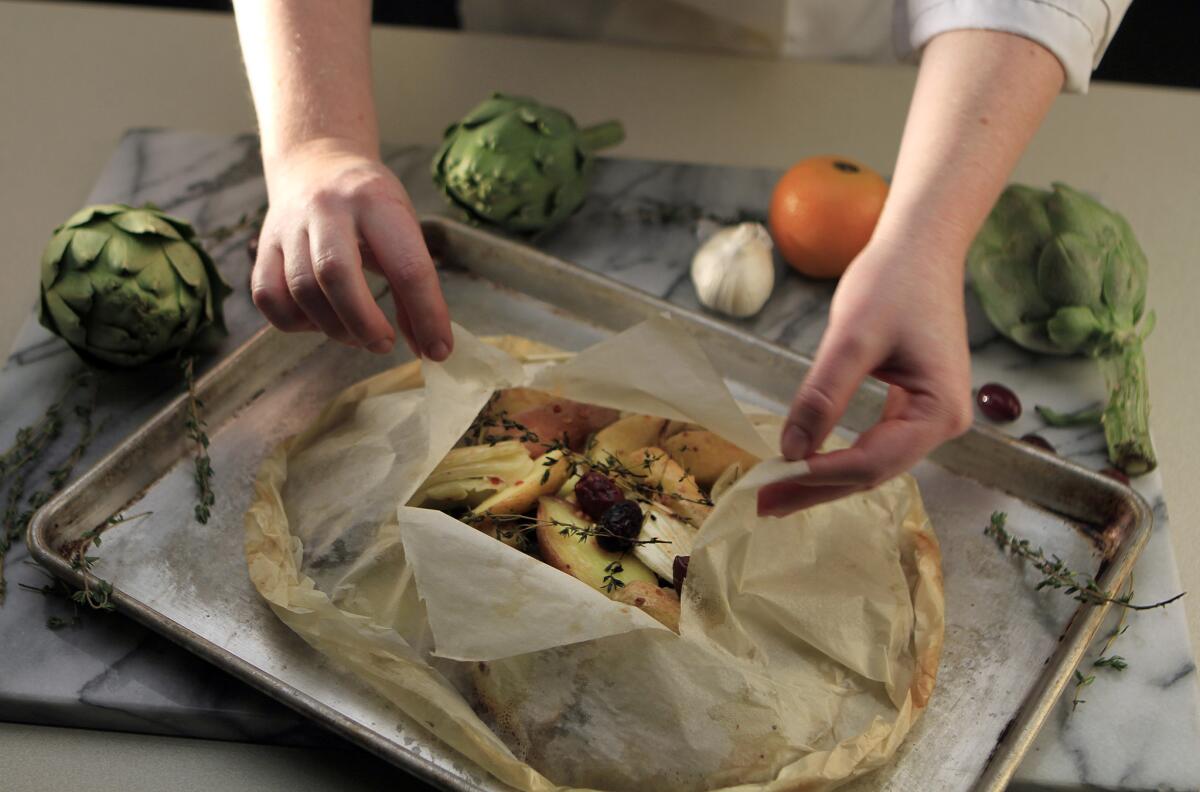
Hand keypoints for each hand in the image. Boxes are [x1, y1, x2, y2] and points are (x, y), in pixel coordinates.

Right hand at [252, 137, 452, 359]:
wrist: (315, 162)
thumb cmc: (370, 204)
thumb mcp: (403, 229)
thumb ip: (415, 286)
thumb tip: (430, 347)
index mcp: (376, 201)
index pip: (407, 266)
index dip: (427, 315)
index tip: (438, 349)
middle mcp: (328, 208)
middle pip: (337, 274)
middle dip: (365, 322)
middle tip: (384, 344)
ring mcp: (289, 226)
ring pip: (301, 290)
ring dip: (335, 327)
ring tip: (358, 335)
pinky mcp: (263, 246)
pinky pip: (268, 297)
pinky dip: (295, 321)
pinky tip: (320, 319)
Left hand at [758, 238, 972, 515]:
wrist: (920, 247)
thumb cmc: (892, 282)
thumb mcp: (851, 338)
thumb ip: (822, 397)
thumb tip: (790, 451)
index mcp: (940, 412)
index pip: (871, 461)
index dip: (818, 476)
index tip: (770, 483)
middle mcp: (944, 424)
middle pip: (871, 473)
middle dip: (815, 489)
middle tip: (762, 504)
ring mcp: (931, 418)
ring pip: (871, 465)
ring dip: (823, 480)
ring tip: (775, 494)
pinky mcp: (914, 408)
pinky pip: (873, 445)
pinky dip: (836, 457)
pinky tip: (803, 467)